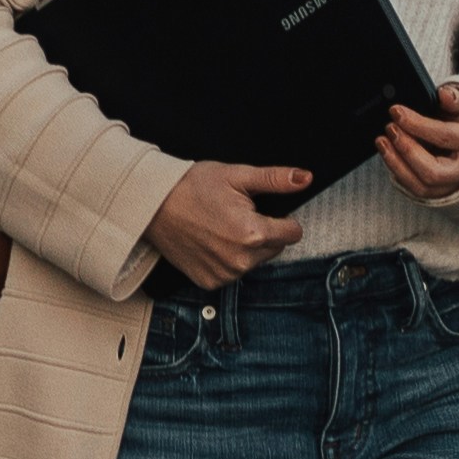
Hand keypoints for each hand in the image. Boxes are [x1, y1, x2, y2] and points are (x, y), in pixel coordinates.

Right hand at [145, 162, 311, 289]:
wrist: (152, 207)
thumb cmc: (191, 187)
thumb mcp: (237, 176)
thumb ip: (276, 180)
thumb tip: (305, 179)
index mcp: (253, 233)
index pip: (293, 233)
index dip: (282, 218)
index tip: (260, 210)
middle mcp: (242, 260)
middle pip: (275, 248)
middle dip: (264, 233)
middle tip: (235, 215)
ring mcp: (225, 274)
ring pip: (255, 261)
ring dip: (246, 248)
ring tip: (221, 228)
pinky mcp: (210, 282)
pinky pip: (233, 272)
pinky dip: (227, 260)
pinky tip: (210, 243)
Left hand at [380, 84, 458, 200]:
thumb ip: (457, 99)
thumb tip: (444, 95)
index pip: (444, 136)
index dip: (417, 124)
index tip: (396, 111)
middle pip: (432, 170)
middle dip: (406, 149)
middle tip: (389, 129)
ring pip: (423, 186)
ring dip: (396, 164)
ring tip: (382, 142)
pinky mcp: (446, 194)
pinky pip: (419, 191)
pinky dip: (400, 175)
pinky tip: (390, 157)